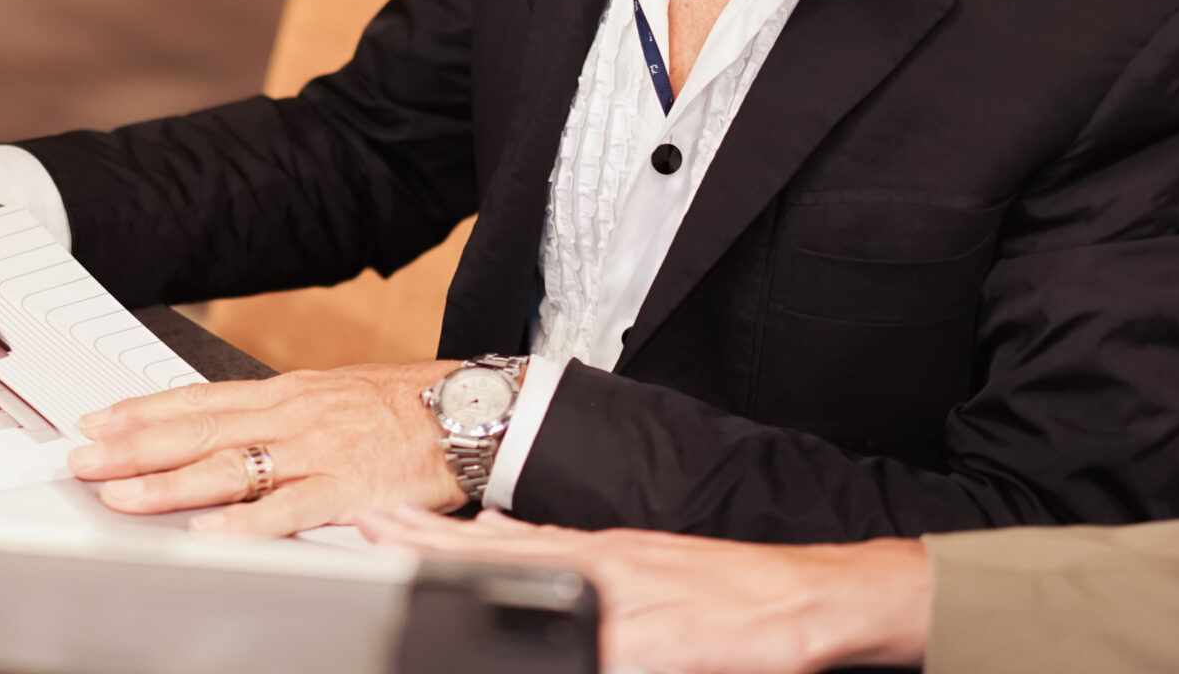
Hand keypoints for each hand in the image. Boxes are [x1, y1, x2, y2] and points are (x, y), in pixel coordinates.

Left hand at [67, 362, 465, 536]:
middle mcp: (292, 418)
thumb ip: (276, 416)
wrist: (470, 412)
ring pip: (230, 467)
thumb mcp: (330, 396)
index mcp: (287, 394)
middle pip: (199, 431)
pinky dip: (245, 523)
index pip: (200, 399)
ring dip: (170, 484)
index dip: (142, 410)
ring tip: (122, 497)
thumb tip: (220, 428)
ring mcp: (316, 452)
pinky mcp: (346, 489)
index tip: (95, 422)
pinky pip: (287, 509)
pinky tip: (208, 534)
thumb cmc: (404, 409)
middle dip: (135, 447)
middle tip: (83, 461)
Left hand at [359, 507, 928, 673]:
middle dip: (433, 551)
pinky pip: (609, 655)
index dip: (433, 534)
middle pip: (506, 561)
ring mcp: (637, 611)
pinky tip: (554, 658)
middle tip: (372, 533)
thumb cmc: (720, 587)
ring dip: (485, 592)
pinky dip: (579, 655)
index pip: (499, 541)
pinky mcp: (670, 647)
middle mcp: (609, 572)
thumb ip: (562, 552)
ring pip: (549, 601)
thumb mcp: (634, 558)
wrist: (807, 596)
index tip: (376, 521)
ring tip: (422, 586)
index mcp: (597, 554)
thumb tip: (496, 538)